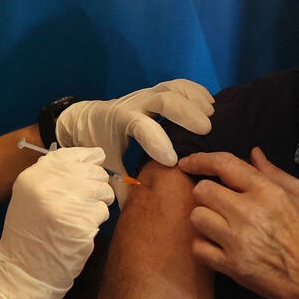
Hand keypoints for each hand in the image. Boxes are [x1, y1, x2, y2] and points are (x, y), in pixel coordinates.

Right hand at [0, 147, 114, 298]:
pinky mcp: (82, 223)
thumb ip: (55, 175)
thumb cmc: (30, 235)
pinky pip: (102, 212)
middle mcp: (48, 184)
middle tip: (85, 202)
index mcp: (33, 176)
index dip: (88, 159)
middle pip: (92, 172)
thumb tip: (94, 157)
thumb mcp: (30, 197)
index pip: (72, 154)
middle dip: (96, 186)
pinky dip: (96, 222)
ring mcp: (65, 203)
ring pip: (102, 190)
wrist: (23, 272)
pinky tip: (80, 231)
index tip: (94, 165)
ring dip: (98, 203)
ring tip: (82, 217)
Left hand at [56, 79, 213, 203]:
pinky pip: (178, 84)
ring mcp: (146, 95)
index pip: (139, 126)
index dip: (157, 141)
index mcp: (119, 122)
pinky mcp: (155, 91)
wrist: (86, 120)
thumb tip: (135, 213)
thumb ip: (120, 185)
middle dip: (185, 113)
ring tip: (212, 115)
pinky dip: (195, 91)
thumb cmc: (99, 145)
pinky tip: (209, 104)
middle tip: (206, 130)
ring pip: (172, 88)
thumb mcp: (105, 165)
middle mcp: (134, 104)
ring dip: (194, 99)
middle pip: (162, 99)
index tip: (173, 161)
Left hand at [179, 148, 298, 298]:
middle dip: (206, 194)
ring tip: (220, 224)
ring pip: (196, 217)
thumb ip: (276, 173)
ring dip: (204, 219)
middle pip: (202, 190)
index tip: (187, 163)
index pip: (223, 164)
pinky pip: (198, 248)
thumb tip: (253, 154)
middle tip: (219, 203)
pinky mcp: (232, 266)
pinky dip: (204, 246)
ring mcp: (238, 241)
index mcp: (268, 192)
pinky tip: (218, 246)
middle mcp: (249, 213)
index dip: (200, 160)